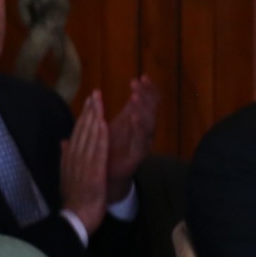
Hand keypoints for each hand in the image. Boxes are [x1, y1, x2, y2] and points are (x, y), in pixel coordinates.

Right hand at [59, 94, 109, 234]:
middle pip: (83, 130)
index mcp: (70, 157)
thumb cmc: (75, 197)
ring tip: (99, 102)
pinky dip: (101, 136)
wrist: (76, 215)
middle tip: (95, 93)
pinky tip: (104, 123)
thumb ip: (66, 156)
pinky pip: (98, 150)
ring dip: (95, 117)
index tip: (89, 102)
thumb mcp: (68, 174)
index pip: (77, 132)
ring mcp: (83, 163)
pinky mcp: (93, 170)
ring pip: (90, 136)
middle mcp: (74, 157)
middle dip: (89, 111)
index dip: (84, 115)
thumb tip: (63, 142)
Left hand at [104, 76, 157, 202]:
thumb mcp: (111, 131)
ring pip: (147, 122)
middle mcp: (142, 132)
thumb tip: (114, 100)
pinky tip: (134, 117)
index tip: (141, 76)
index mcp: (135, 125)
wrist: (106, 180)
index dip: (144, 91)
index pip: (143, 104)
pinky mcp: (138, 155)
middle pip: (149, 110)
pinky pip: (140, 139)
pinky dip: (138, 127)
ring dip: (142, 108)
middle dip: (145, 95)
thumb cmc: (109, 153)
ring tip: (136, 95)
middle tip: (141, 81)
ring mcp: (142, 143)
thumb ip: (116, 116)